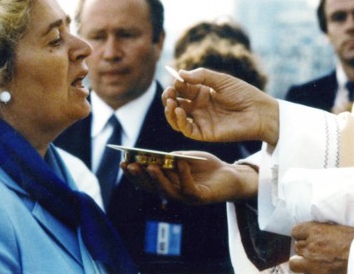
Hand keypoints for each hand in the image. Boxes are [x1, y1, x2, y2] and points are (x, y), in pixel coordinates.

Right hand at [121, 151, 258, 203]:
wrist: (230, 175)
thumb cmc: (206, 166)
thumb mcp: (185, 159)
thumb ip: (171, 159)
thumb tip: (156, 157)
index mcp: (168, 184)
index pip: (146, 181)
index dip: (134, 174)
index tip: (123, 162)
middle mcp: (174, 193)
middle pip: (153, 187)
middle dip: (140, 176)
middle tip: (130, 165)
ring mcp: (187, 197)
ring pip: (168, 191)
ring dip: (158, 179)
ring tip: (150, 166)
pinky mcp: (201, 197)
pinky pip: (189, 188)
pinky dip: (184, 175)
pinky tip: (179, 163)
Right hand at [162, 68, 279, 145]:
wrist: (259, 112)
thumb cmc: (243, 94)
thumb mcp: (222, 80)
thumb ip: (201, 76)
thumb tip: (180, 73)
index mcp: (201, 92)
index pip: (181, 88)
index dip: (175, 84)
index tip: (176, 79)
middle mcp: (198, 107)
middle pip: (175, 103)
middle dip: (168, 97)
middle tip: (169, 92)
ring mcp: (200, 120)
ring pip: (176, 118)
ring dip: (169, 111)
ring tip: (171, 102)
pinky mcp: (204, 133)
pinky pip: (186, 129)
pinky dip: (179, 121)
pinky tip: (180, 111)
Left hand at [290, 222, 353, 273]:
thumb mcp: (340, 228)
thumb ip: (325, 230)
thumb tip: (322, 232)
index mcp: (316, 230)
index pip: (296, 231)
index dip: (302, 234)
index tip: (308, 237)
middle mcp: (311, 245)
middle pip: (297, 247)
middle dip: (304, 249)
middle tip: (315, 251)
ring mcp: (312, 262)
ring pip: (295, 262)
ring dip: (303, 262)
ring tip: (313, 263)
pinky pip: (304, 273)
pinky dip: (309, 272)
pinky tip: (318, 270)